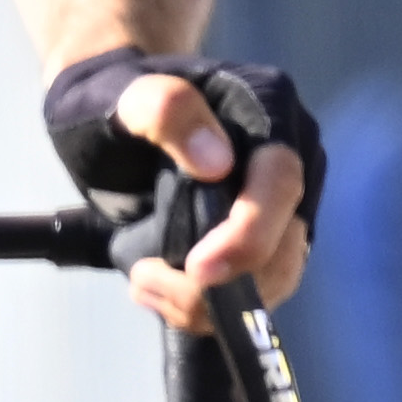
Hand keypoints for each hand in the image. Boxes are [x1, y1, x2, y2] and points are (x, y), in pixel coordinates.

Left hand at [47, 54, 319, 320]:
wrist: (108, 117)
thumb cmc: (114, 100)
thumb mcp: (124, 96)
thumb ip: (165, 111)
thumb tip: (217, 163)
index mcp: (271, 110)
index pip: (280, 182)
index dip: (248, 235)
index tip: (197, 269)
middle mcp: (293, 157)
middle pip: (284, 243)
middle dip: (221, 285)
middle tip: (143, 282)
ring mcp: (283, 203)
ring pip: (274, 278)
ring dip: (209, 303)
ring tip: (142, 284)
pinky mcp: (265, 239)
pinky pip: (255, 289)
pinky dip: (207, 306)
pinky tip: (157, 290)